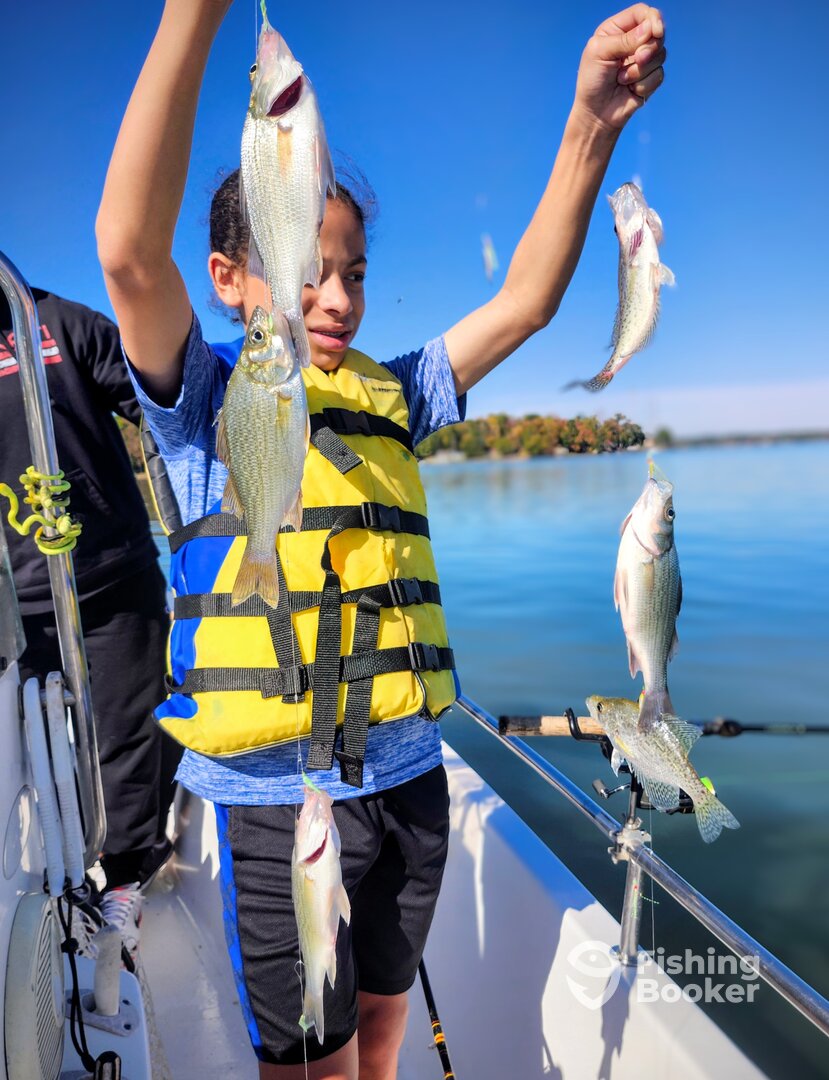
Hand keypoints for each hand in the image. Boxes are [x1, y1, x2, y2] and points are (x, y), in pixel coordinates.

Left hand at [572, 5, 665, 132]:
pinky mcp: (649, 78)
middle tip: (635, 60)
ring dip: (641, 70)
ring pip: (660, 54)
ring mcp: (642, 60)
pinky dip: (643, 84)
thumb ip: (624, 39)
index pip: (642, 13)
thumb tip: (651, 29)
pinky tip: (629, 90)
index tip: (656, 31)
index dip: (653, 19)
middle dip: (648, 49)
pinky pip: (659, 75)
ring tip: (622, 79)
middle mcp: (631, 41)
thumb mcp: (600, 53)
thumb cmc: (592, 82)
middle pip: (656, 32)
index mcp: (617, 29)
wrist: (595, 114)